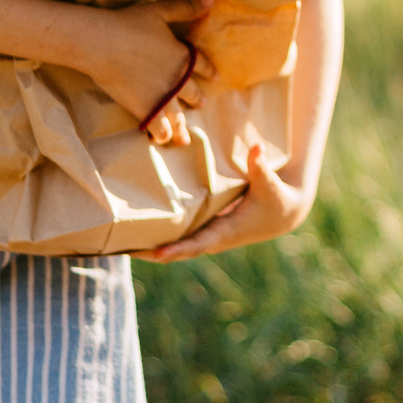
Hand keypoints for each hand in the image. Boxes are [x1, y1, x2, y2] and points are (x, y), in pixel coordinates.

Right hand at [82, 0, 214, 145]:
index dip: (209, 70)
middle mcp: (177, 81)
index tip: (215, 77)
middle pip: (192, 93)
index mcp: (183, 57)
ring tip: (183, 137)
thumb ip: (187, 6)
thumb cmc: (130, 23)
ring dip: (181, 127)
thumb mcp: (161, 11)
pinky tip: (160, 140)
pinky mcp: (143, 109)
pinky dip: (160, 135)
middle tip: (200, 104)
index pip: (203, 65)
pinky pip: (157, 128)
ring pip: (177, 117)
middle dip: (196, 99)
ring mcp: (161, 98)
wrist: (102, 43)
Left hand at [137, 156, 313, 260]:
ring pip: (174, 246)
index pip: (198, 244)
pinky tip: (138, 230)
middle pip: (177, 250)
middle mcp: (213, 238)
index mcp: (227, 231)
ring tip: (119, 243)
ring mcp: (207, 235)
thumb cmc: (277, 197)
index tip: (157, 255)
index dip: (178, 250)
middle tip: (121, 250)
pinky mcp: (205, 229)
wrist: (284, 213)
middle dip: (151, 252)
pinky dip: (159, 236)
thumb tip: (256, 148)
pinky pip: (178, 237)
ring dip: (149, 247)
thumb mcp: (270, 183)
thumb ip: (260, 167)